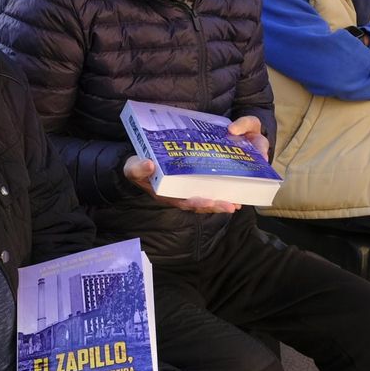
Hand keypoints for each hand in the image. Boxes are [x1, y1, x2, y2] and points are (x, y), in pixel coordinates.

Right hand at [122, 116, 268, 213]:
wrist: (139, 165)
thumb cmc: (136, 167)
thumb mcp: (132, 167)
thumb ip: (137, 168)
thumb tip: (148, 164)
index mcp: (165, 194)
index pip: (183, 201)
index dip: (196, 202)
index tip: (209, 201)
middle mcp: (177, 197)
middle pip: (198, 204)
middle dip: (215, 205)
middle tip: (232, 206)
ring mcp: (184, 193)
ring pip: (205, 200)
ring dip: (220, 202)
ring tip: (237, 204)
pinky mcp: (190, 186)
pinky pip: (206, 192)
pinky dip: (218, 193)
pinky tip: (232, 192)